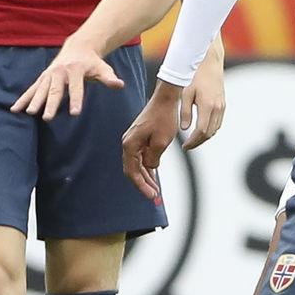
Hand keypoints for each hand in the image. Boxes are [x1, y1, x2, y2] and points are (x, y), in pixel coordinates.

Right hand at [11, 39, 123, 119]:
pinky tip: (14, 109)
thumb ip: (109, 78)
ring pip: (41, 89)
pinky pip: (32, 89)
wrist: (78, 46)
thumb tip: (119, 85)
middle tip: (47, 117)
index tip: (74, 113)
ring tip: (29, 113)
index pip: (76, 87)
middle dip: (51, 104)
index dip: (76, 100)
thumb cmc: (93, 62)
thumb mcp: (103, 68)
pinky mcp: (43, 77)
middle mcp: (60, 71)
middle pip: (56, 90)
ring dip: (34, 101)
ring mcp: (50, 74)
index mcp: (76, 69)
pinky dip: (23, 98)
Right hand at [120, 83, 180, 199]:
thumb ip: (153, 158)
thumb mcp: (161, 142)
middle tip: (154, 194)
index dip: (141, 185)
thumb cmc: (163, 116)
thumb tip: (151, 167)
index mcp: (130, 144)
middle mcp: (129, 142)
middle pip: (132, 169)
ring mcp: (133, 139)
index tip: (151, 195)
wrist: (166, 99)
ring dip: (145, 176)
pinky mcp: (140, 137)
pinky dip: (147, 166)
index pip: (132, 171)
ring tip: (155, 187)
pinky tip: (153, 173)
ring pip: (137, 163)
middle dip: (143, 183)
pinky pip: (141, 156)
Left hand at [182, 46, 225, 148]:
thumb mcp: (186, 93)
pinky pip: (218, 122)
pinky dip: (210, 129)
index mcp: (207, 106)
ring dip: (204, 137)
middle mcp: (217, 108)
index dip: (192, 142)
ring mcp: (222, 106)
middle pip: (209, 133)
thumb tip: (184, 129)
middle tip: (187, 146)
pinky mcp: (223, 104)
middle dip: (198, 142)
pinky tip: (201, 129)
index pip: (201, 131)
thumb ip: (185, 112)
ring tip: (192, 140)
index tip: (184, 146)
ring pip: (215, 129)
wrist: (210, 61)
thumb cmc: (195, 75)